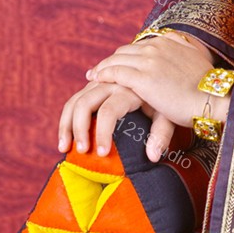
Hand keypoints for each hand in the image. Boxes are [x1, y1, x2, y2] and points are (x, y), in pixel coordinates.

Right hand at [57, 80, 176, 162]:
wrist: (165, 75)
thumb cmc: (169, 99)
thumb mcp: (170, 114)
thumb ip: (161, 133)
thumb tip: (152, 156)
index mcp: (129, 89)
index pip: (108, 112)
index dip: (102, 134)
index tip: (101, 154)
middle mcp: (112, 83)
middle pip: (84, 103)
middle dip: (78, 129)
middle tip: (81, 152)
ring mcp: (100, 83)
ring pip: (75, 99)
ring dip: (66, 124)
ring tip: (63, 148)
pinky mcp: (94, 86)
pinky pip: (75, 99)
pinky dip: (67, 117)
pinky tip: (66, 135)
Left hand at [85, 34, 229, 145]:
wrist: (214, 98)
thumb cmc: (208, 86)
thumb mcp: (198, 57)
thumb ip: (187, 48)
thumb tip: (182, 42)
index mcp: (169, 42)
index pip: (139, 46)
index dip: (126, 55)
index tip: (117, 63)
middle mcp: (157, 47)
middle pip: (124, 51)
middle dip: (110, 61)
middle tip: (99, 70)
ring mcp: (148, 61)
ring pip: (116, 60)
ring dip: (102, 68)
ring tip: (93, 76)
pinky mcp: (142, 78)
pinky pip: (116, 73)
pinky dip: (104, 75)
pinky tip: (97, 81)